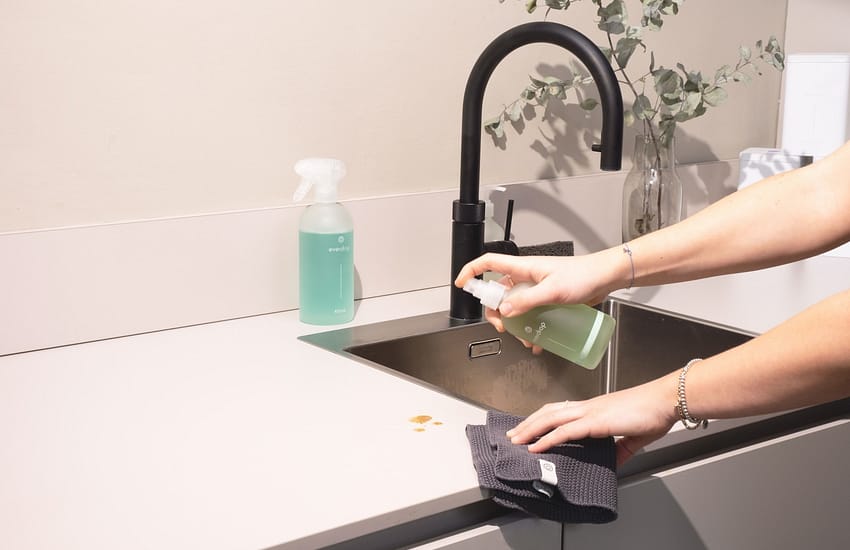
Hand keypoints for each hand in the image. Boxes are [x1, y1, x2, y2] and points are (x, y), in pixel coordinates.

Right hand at [454, 249, 624, 331]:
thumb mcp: (553, 290)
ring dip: (515, 324)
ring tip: (526, 338)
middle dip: (496, 312)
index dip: (471, 272)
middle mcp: (526, 277)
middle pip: (498, 292)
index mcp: (523, 268)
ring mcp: (536, 289)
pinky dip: (530, 328)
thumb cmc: (584, 275)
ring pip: (515, 307)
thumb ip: (528, 301)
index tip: (462, 285)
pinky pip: (531, 314)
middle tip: (503, 326)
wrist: (605, 278)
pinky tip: (538, 340)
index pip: (488, 264)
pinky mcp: (547, 299)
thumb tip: (506, 311)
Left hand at [506, 375, 678, 465]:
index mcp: (594, 409)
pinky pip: (565, 431)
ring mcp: (590, 412)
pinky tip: (536, 446)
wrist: (665, 400)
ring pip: (550, 419)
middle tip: (512, 435)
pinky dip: (547, 438)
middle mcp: (587, 407)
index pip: (560, 411)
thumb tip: (613, 462)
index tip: (528, 428)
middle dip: (528, 424)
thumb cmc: (653, 412)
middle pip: (548, 412)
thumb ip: (621, 449)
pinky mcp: (595, 421)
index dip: (541, 418)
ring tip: (516, 441)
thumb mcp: (633, 436)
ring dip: (530, 430)